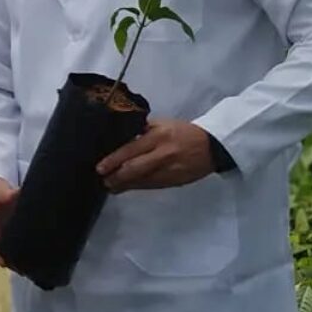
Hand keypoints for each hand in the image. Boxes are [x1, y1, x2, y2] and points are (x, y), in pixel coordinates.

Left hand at [97, 119, 216, 192]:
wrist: (212, 146)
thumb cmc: (182, 132)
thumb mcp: (161, 124)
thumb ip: (141, 130)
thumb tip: (119, 138)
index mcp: (157, 136)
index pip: (131, 150)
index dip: (114, 161)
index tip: (100, 168)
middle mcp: (162, 154)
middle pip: (134, 169)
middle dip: (116, 177)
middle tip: (104, 181)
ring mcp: (169, 170)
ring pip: (142, 181)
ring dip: (125, 185)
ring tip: (111, 187)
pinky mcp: (174, 181)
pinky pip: (152, 186)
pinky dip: (138, 187)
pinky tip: (128, 187)